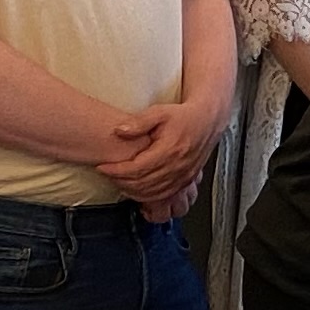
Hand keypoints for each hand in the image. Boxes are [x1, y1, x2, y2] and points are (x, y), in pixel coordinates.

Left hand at [99, 92, 224, 206]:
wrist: (207, 122)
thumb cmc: (183, 116)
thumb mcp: (159, 112)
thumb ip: (138, 122)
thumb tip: (119, 131)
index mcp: (169, 149)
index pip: (136, 168)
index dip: (116, 170)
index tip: (102, 167)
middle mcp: (177, 166)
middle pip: (142, 184)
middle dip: (120, 181)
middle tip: (107, 174)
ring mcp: (182, 177)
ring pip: (151, 194)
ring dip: (131, 191)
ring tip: (118, 182)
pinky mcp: (185, 182)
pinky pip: (163, 197)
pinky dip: (147, 198)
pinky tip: (136, 192)